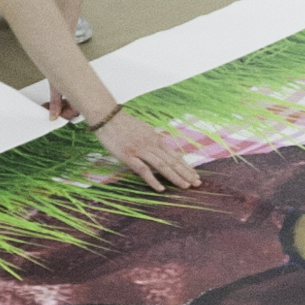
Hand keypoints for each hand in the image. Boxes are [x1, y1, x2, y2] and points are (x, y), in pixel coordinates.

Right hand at [84, 106, 199, 190]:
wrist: (107, 116)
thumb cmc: (123, 124)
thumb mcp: (143, 129)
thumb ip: (153, 140)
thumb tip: (162, 148)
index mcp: (155, 138)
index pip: (174, 155)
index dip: (185, 166)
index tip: (195, 175)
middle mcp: (151, 144)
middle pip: (172, 161)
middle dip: (185, 173)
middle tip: (197, 183)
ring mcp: (140, 150)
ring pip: (162, 166)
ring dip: (175, 177)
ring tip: (185, 186)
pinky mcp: (128, 156)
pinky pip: (143, 170)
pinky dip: (153, 180)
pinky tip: (161, 189)